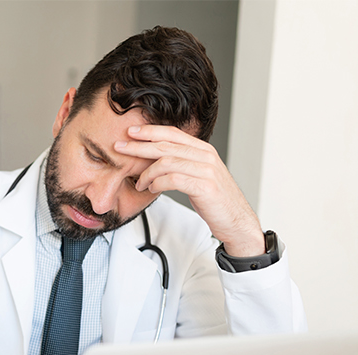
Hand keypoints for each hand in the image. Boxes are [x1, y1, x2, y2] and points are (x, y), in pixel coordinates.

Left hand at [115, 125, 264, 256]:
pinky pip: (173, 179)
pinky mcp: (205, 187)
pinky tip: (151, 188)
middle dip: (139, 146)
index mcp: (204, 150)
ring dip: (147, 173)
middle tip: (120, 147)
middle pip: (166, 145)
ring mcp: (206, 170)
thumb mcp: (199, 175)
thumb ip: (182, 164)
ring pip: (167, 162)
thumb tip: (155, 161)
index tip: (131, 132)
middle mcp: (206, 156)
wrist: (237, 221)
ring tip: (138, 182)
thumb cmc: (215, 200)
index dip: (150, 131)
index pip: (173, 133)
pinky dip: (157, 183)